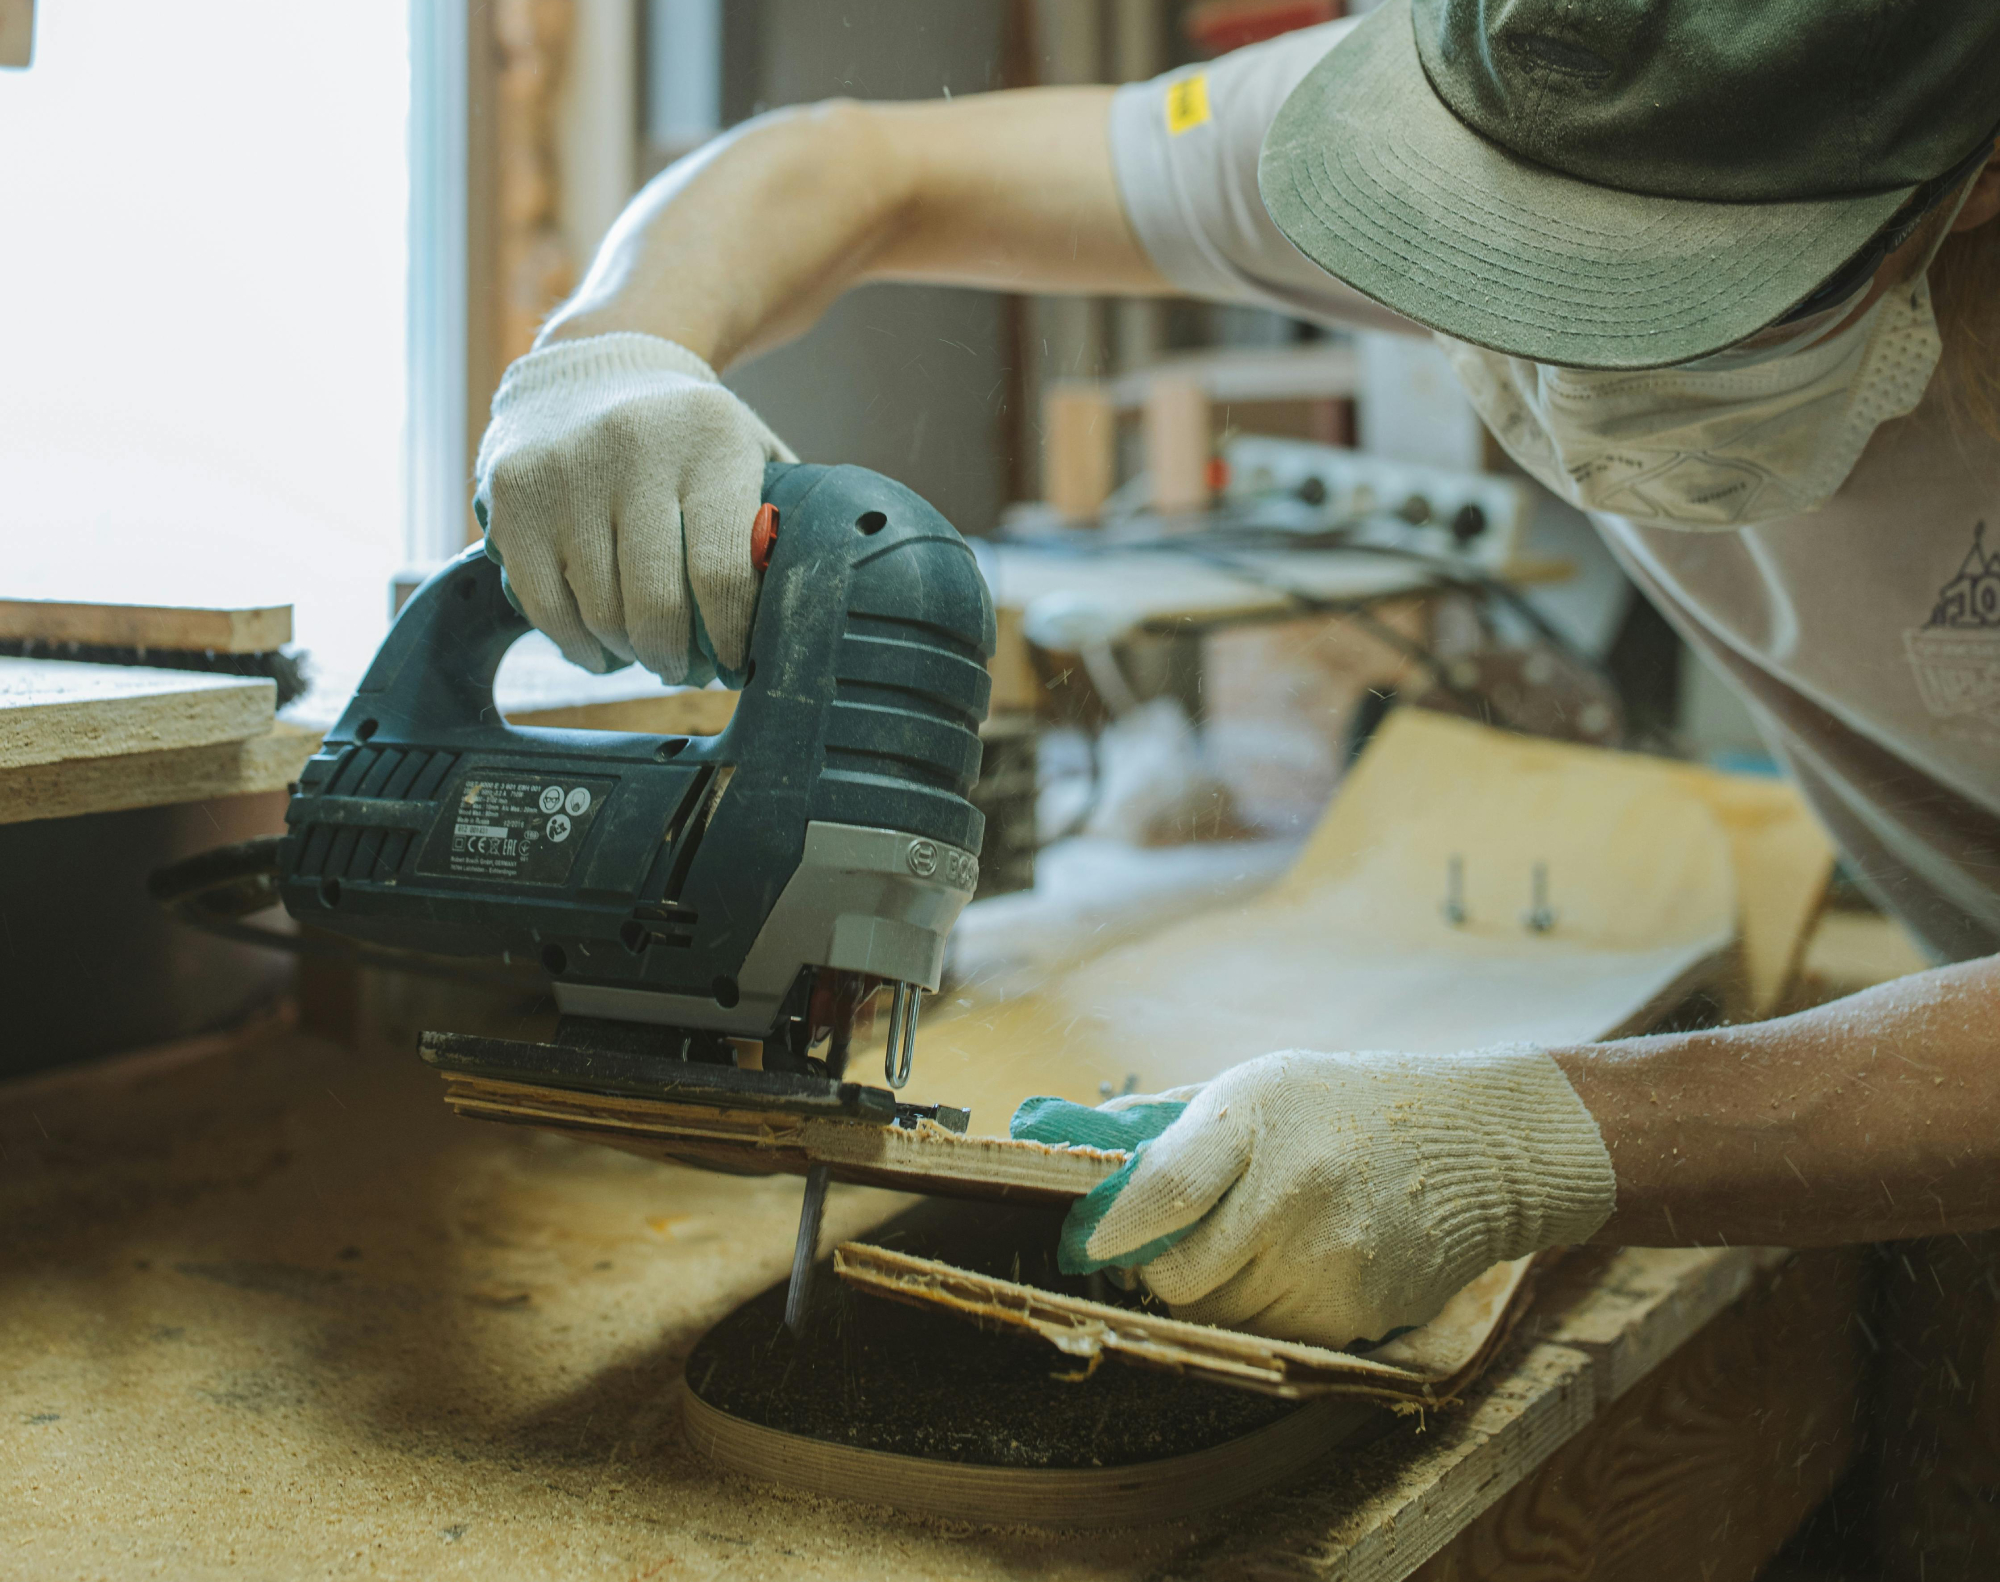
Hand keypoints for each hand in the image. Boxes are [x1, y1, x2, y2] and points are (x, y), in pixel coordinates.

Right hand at [472, 333, 795, 682]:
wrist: (596, 362)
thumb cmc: (689, 434)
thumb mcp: (748, 450)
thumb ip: (777, 520)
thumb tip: (803, 612)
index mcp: (710, 441)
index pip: (722, 572)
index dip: (730, 637)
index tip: (735, 662)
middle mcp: (633, 448)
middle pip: (654, 603)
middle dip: (673, 658)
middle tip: (683, 669)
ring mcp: (565, 470)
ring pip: (598, 612)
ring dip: (626, 653)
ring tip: (643, 654)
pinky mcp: (514, 492)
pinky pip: (543, 604)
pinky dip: (573, 643)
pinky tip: (596, 648)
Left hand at [1012, 1047, 1614, 1348]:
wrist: (1471, 1144)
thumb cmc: (1340, 1106)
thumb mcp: (1254, 1085)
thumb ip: (1165, 1124)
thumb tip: (1072, 1147)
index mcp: (1253, 1119)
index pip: (1162, 1193)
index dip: (1111, 1228)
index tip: (1085, 1240)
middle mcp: (1292, 1192)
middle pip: (1177, 1276)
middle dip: (1154, 1270)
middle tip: (1158, 1250)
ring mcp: (1328, 1260)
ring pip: (1219, 1318)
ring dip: (1207, 1297)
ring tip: (1236, 1249)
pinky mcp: (1357, 1313)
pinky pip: (1271, 1337)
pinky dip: (1261, 1314)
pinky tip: (1288, 1268)